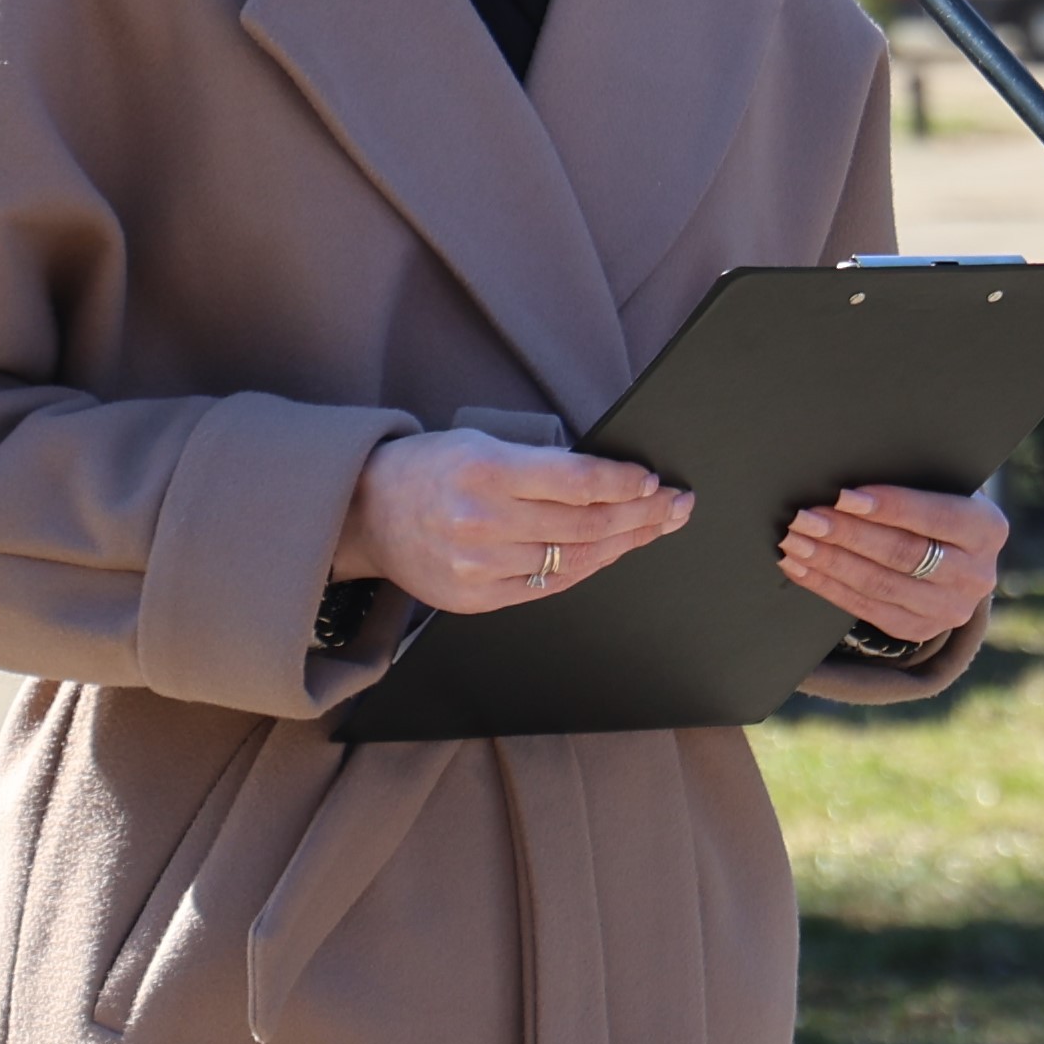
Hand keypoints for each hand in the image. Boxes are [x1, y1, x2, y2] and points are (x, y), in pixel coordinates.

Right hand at [333, 430, 692, 617]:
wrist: (365, 515)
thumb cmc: (429, 469)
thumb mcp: (480, 444)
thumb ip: (539, 464)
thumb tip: (611, 480)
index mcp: (485, 473)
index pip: (576, 482)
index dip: (623, 484)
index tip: (654, 481)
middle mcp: (483, 524)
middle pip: (585, 525)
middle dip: (642, 514)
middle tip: (677, 504)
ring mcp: (480, 568)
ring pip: (574, 560)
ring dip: (624, 543)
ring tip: (657, 526)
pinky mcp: (478, 599)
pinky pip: (549, 586)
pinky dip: (587, 568)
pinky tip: (614, 551)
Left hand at [780, 482, 1002, 644]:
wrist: (955, 558)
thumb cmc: (937, 508)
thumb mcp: (941, 490)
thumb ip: (911, 485)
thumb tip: (850, 483)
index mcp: (987, 529)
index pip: (934, 517)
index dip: (888, 506)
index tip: (843, 496)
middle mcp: (976, 575)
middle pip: (903, 554)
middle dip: (848, 534)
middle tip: (806, 518)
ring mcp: (950, 608)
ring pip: (879, 584)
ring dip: (830, 562)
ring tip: (795, 542)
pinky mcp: (920, 629)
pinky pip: (865, 608)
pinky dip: (827, 586)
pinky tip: (801, 567)